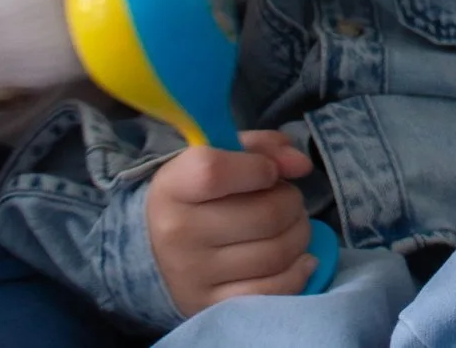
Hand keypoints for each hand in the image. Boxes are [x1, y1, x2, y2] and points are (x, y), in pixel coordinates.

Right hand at [146, 130, 320, 315]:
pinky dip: (298, 272)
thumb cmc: (197, 197)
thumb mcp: (219, 159)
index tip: (269, 171)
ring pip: (276, 252)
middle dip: (292, 202)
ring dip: (300, 234)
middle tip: (288, 200)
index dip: (258, 166)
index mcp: (173, 188)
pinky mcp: (211, 306)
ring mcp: (194, 276)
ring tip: (293, 226)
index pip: (215, 171)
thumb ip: (262, 149)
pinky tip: (301, 259)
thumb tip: (301, 165)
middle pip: (265, 215)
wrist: (154, 251)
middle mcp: (178, 234)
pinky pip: (273, 291)